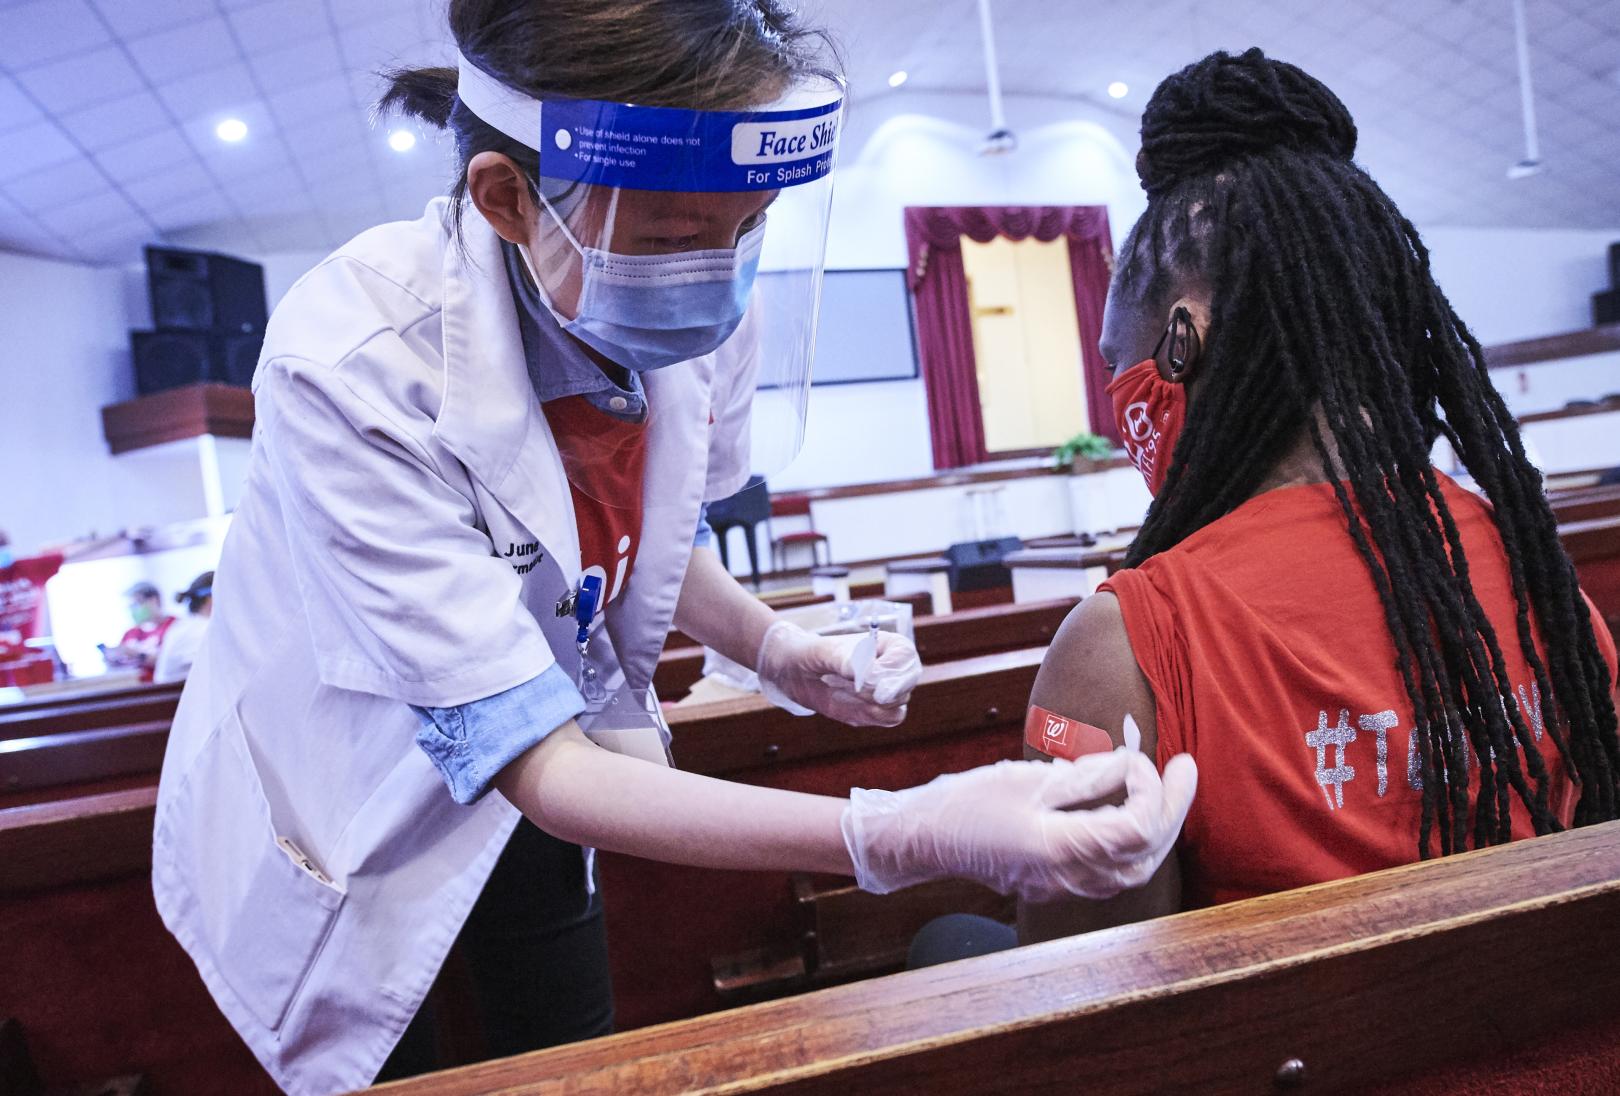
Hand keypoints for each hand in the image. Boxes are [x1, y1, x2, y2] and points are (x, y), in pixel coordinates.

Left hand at [755, 621, 921, 726]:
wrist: (794, 673)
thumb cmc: (810, 654)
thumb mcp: (820, 652)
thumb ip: (844, 660)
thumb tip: (866, 673)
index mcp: (885, 644)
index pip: (905, 656)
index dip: (891, 670)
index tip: (869, 680)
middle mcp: (892, 667)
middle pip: (909, 681)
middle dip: (889, 690)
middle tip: (868, 694)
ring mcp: (887, 691)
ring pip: (898, 703)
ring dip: (871, 703)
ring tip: (841, 690)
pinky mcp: (878, 710)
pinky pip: (889, 718)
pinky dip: (871, 716)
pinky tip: (846, 704)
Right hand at [840, 750, 1197, 901]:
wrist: (922, 839)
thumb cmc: (966, 802)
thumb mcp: (1027, 778)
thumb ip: (1085, 777)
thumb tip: (1130, 767)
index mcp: (1059, 848)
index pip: (1138, 828)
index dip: (1154, 790)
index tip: (1144, 758)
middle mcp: (1067, 877)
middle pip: (1146, 853)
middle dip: (1173, 809)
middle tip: (1186, 769)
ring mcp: (1062, 887)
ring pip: (1134, 869)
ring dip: (1157, 828)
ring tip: (1165, 788)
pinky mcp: (1055, 884)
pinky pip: (1111, 871)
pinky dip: (1131, 841)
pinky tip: (1129, 810)